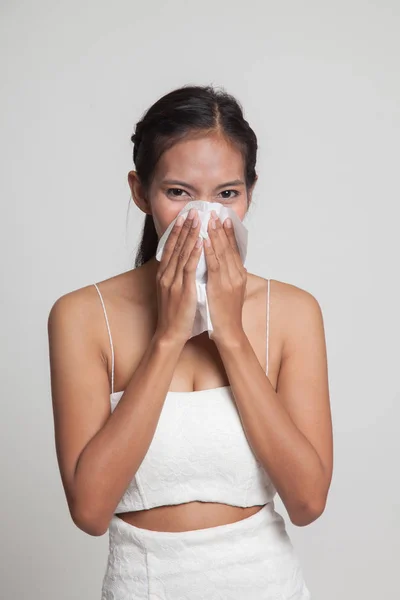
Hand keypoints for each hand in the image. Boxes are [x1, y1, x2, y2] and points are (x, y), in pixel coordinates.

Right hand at [155, 208, 202, 344]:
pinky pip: (189, 267)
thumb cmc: (175, 315)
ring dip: (190, 235)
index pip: (170, 248)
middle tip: (192, 211)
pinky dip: (194, 253)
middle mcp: (166, 275)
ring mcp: (173, 281)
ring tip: (197, 219)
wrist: (170, 333)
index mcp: (164, 275)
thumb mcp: (172, 291)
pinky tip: (200, 242)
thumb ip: (176, 277)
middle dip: (184, 227)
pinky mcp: (182, 289)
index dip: (177, 231)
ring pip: (182, 253)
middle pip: (175, 246)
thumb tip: (183, 264)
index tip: (184, 217)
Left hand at [203, 210, 246, 343]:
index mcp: (239, 275)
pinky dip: (209, 251)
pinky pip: (213, 265)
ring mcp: (229, 280)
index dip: (229, 234)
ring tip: (209, 220)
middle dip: (222, 229)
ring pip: (222, 252)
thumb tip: (238, 266)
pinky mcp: (219, 286)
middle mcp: (237, 274)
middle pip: (230, 247)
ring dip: (215, 235)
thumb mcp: (233, 292)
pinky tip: (203, 240)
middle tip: (216, 212)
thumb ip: (234, 278)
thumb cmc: (227, 314)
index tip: (225, 219)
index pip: (235, 249)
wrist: (229, 332)